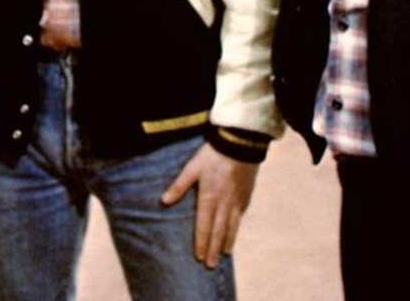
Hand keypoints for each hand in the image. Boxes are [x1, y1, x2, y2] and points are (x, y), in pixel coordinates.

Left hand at [161, 143, 258, 268]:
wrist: (239, 143)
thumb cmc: (212, 154)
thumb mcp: (192, 167)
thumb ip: (179, 185)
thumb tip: (163, 201)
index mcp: (209, 197)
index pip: (203, 225)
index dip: (200, 242)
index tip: (198, 257)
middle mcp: (224, 203)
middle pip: (218, 231)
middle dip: (213, 249)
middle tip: (210, 265)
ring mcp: (236, 201)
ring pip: (231, 226)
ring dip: (225, 242)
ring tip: (222, 255)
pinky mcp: (245, 196)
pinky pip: (239, 217)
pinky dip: (235, 228)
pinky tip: (233, 234)